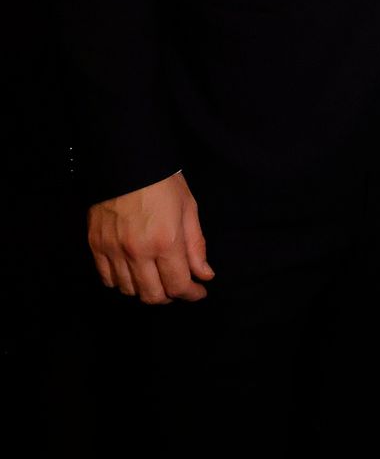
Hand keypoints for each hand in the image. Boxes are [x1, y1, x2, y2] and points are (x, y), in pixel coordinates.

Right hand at [87, 170, 212, 303]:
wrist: (127, 163)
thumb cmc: (164, 183)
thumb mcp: (189, 209)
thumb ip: (196, 246)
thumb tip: (204, 275)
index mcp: (165, 242)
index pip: (178, 285)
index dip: (191, 293)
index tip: (198, 292)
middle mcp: (137, 252)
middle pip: (152, 295)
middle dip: (170, 296)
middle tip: (179, 287)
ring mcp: (113, 251)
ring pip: (129, 290)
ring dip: (146, 290)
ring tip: (157, 279)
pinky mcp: (96, 246)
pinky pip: (107, 278)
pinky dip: (122, 282)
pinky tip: (134, 273)